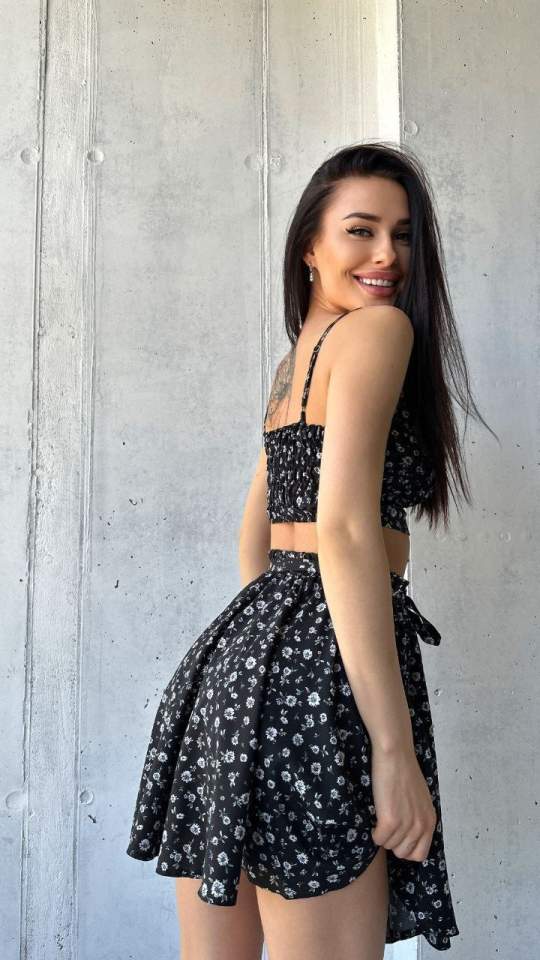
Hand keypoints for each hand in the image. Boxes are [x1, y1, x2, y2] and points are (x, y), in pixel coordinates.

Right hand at [370, 743, 436, 861]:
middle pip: (402, 853)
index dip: (405, 848)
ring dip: (382, 835)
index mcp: (430, 821)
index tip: (397, 835)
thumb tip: (408, 834)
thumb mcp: (420, 799)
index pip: (419, 854)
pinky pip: (379, 839)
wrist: (395, 755)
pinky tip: (375, 819)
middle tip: (387, 824)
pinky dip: (374, 832)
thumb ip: (418, 818)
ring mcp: (406, 825)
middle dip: (392, 842)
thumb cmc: (404, 772)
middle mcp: (421, 826)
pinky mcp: (390, 821)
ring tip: (381, 816)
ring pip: (389, 846)